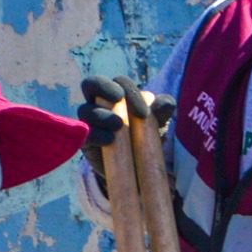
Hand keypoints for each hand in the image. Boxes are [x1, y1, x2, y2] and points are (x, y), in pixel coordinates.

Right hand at [77, 75, 152, 192]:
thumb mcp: (156, 125)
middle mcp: (98, 103)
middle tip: (118, 98)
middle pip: (90, 84)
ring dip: (102, 115)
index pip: (118, 82)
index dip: (129, 90)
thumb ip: (161, 112)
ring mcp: (88, 121)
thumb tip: (167, 103)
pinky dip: (96, 134)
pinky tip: (110, 140)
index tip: (144, 112)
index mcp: (116, 94)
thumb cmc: (144, 139)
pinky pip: (84, 133)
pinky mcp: (84, 141)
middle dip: (104, 87)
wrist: (135, 169)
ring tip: (118, 126)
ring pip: (86, 110)